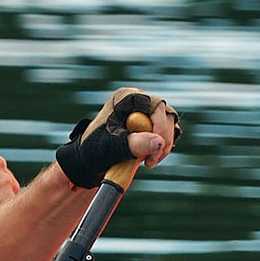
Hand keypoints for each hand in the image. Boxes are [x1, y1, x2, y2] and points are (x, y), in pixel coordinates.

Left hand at [57, 88, 179, 188]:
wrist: (90, 158)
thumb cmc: (95, 149)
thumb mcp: (112, 147)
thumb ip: (134, 144)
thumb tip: (158, 142)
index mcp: (126, 98)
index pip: (156, 106)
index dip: (160, 128)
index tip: (154, 149)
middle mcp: (139, 101)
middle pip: (166, 116)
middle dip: (163, 140)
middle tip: (151, 161)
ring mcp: (146, 112)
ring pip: (170, 127)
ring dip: (163, 146)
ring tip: (148, 162)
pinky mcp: (151, 125)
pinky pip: (167, 135)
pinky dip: (162, 148)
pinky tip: (149, 159)